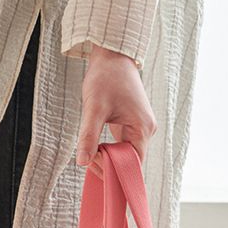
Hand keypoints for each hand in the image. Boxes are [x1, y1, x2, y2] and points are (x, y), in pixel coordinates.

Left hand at [75, 44, 156, 177]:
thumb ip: (88, 136)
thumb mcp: (94, 108)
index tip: (93, 164)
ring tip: (90, 150)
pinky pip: (122, 145)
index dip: (114, 170)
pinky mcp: (132, 124)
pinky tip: (96, 147)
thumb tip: (82, 162)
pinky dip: (109, 149)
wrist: (112, 56)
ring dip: (108, 156)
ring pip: (125, 153)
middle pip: (130, 161)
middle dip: (109, 164)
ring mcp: (139, 127)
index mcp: (142, 128)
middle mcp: (146, 130)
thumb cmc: (105, 78)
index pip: (133, 164)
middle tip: (88, 157)